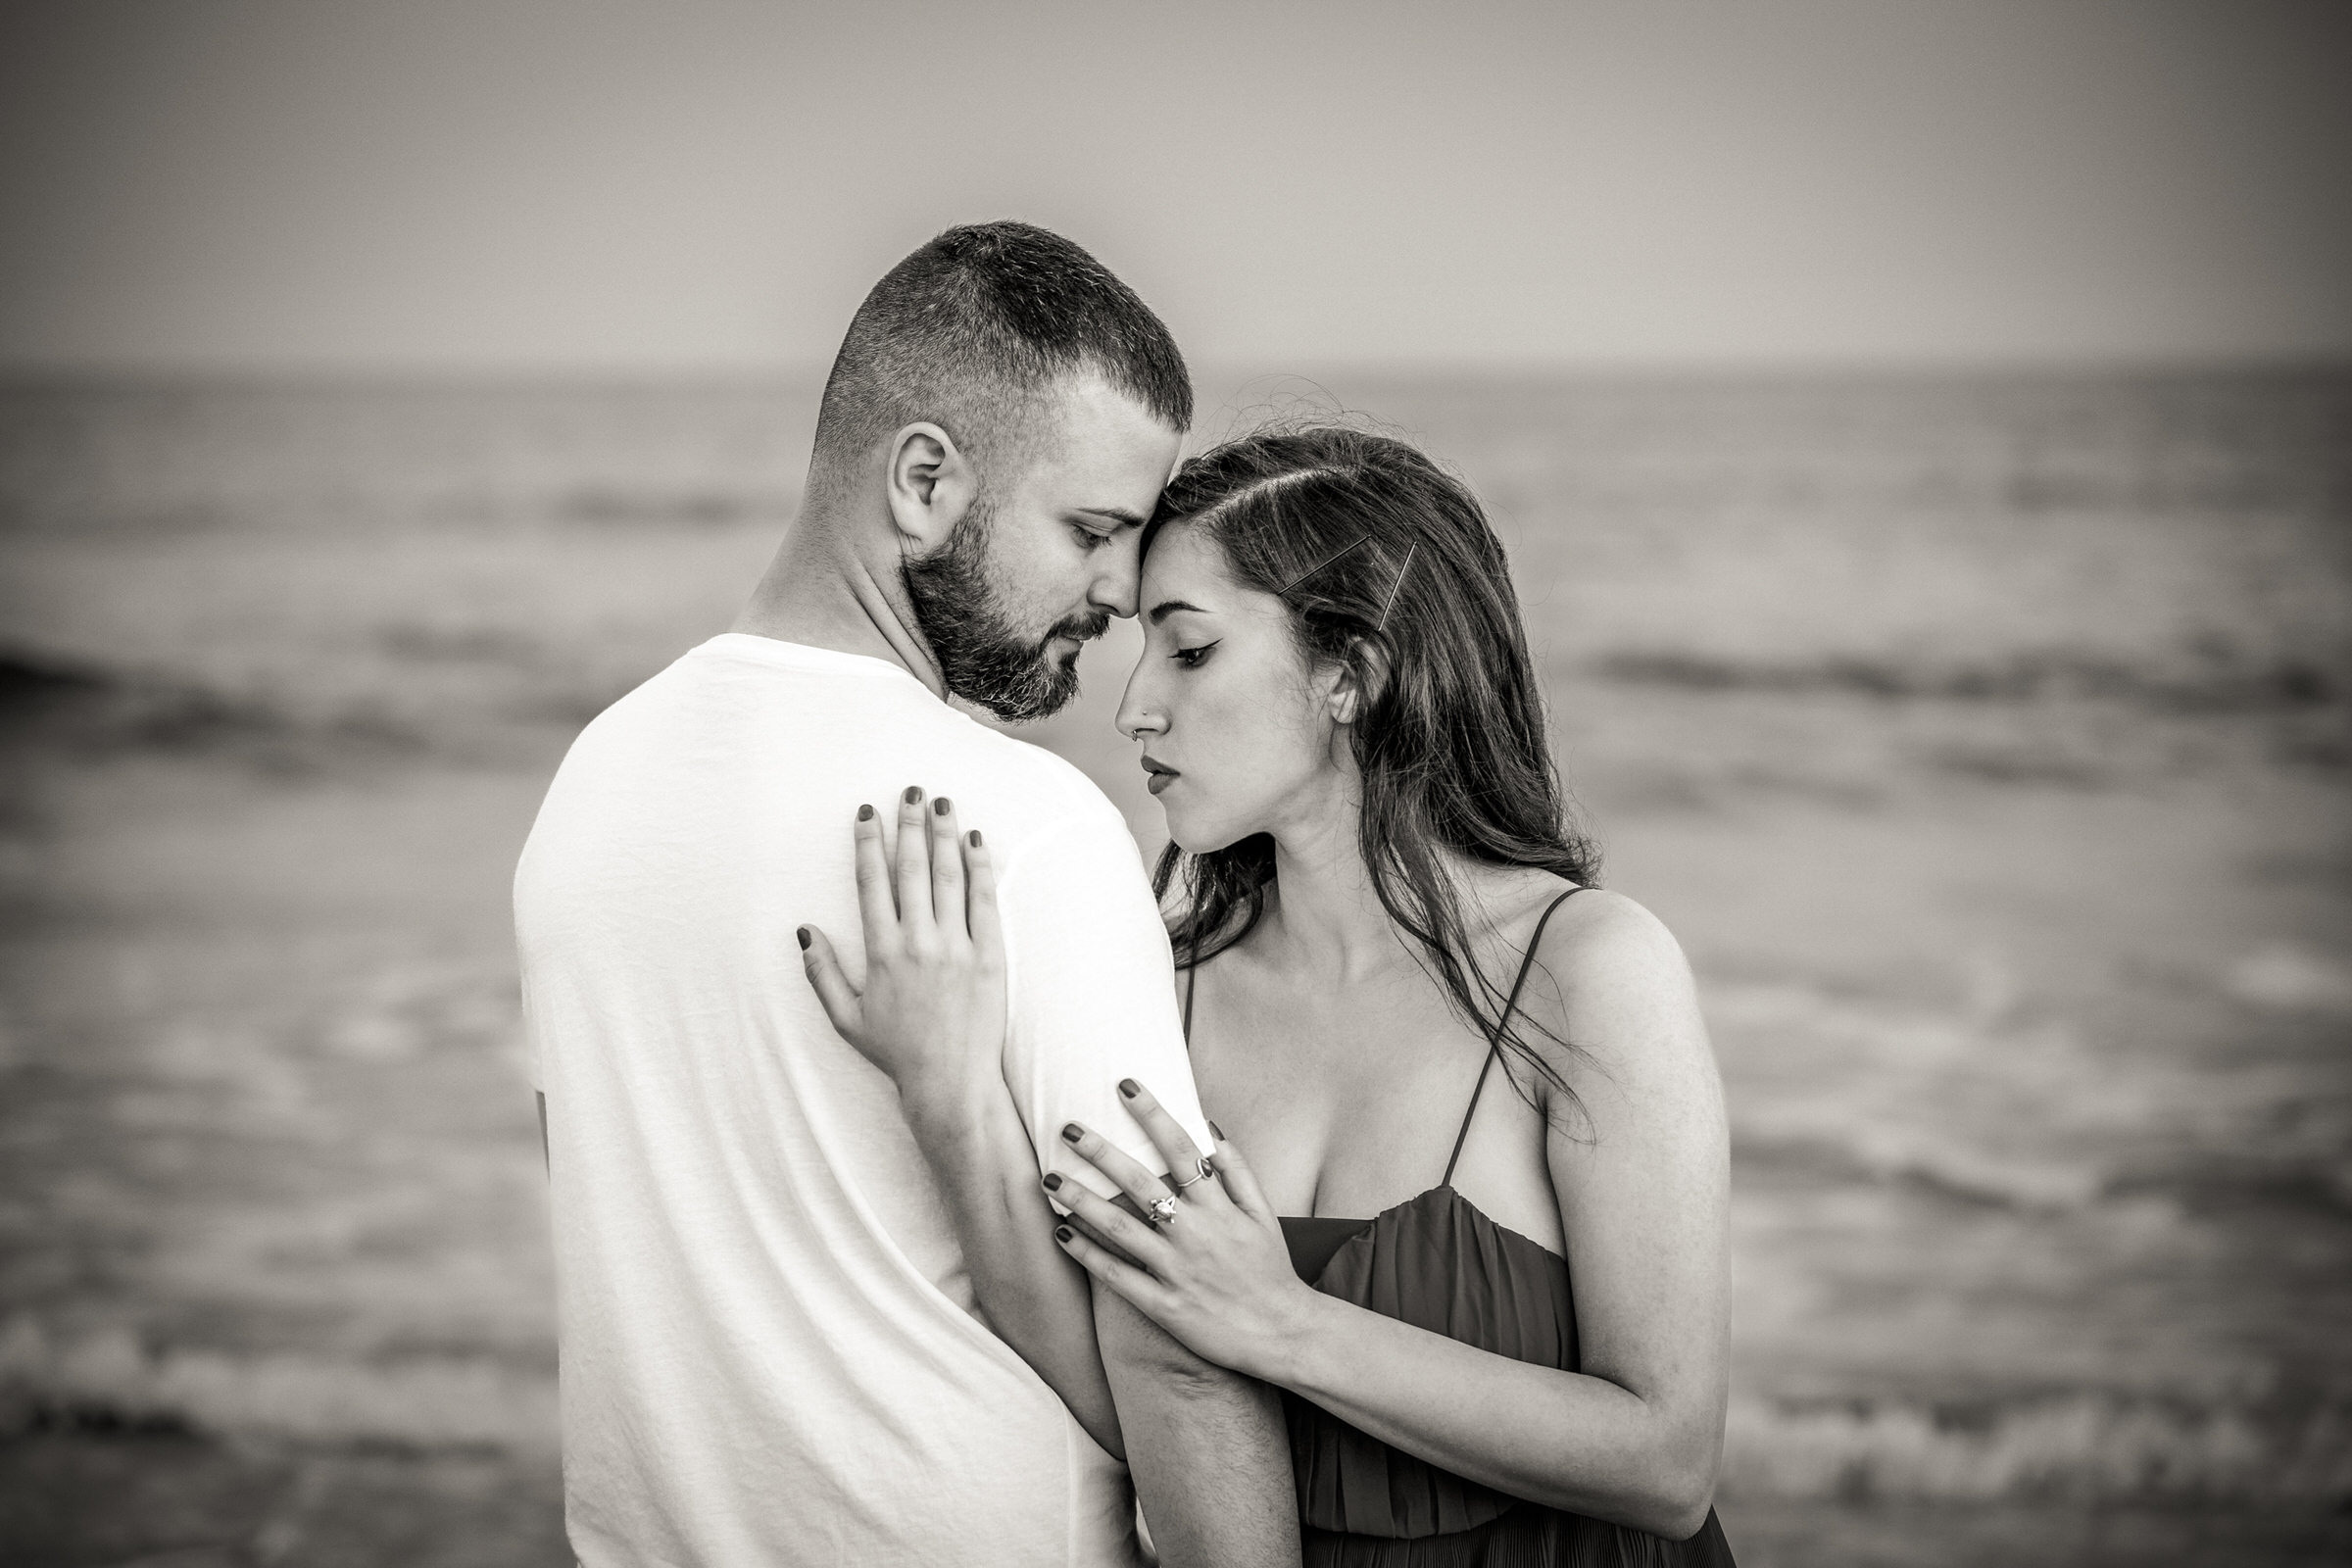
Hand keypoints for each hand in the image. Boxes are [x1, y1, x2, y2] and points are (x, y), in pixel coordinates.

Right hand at [799, 788, 1004, 1119]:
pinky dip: (981, 867)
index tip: (868, 812)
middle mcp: (918, 943)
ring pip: (949, 876)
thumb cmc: (896, 1053)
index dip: (868, 842)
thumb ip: (822, 972)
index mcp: (881, 953)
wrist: (951, 1083)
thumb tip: (804, 930)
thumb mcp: (846, 1018)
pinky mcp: (990, 956)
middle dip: (909, 824)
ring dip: (944, 834)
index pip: (872, 882)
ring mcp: (957, 947)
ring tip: (942, 802)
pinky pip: (985, 901)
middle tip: (910, 791)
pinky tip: (976, 841)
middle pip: (912, 868)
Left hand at [1051, 1082, 1318, 1382]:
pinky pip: (1117, 1276)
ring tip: (1048, 1179)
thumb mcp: (1264, 1215)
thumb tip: (1210, 1128)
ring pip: (1119, 1226)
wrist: (1283, 1334)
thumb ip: (1238, 1171)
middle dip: (1101, 1151)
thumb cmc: (1271, 1270)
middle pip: (1140, 1182)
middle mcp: (1194, 1233)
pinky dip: (1088, 1254)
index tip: (1125, 1086)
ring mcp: (1176, 1269)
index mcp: (1219, 1207)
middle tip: (1068, 1127)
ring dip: (1080, 1200)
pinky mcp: (1164, 1304)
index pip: (1180, 1148)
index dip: (1152, 1114)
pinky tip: (1061, 1234)